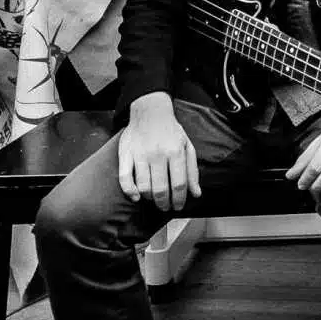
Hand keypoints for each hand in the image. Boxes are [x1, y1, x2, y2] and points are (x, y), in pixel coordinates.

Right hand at [119, 91, 200, 210]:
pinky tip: (137, 197)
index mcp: (176, 151)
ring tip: (154, 200)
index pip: (179, 184)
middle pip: (161, 189)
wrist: (150, 112)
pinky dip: (130, 191)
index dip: (179, 200)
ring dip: (150, 199)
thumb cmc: (171, 131)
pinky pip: (124, 178)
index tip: (178, 207)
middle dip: (164, 204)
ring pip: (144, 186)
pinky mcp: (125, 155)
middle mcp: (158, 154)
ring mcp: (140, 155)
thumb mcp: (187, 147)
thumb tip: (196, 194)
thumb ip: (192, 171)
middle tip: (166, 208)